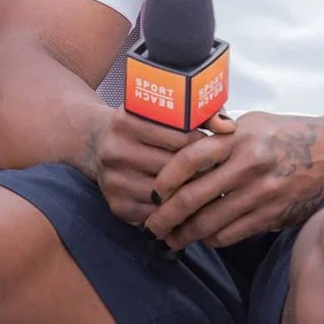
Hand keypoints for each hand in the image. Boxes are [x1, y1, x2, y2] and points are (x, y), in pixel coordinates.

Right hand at [86, 110, 206, 225]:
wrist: (96, 144)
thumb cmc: (141, 125)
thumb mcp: (161, 110)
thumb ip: (199, 113)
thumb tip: (227, 127)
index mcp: (127, 121)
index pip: (179, 137)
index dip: (203, 143)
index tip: (214, 146)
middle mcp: (115, 150)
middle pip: (174, 168)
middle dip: (200, 170)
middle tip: (218, 170)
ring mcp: (114, 180)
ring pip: (168, 194)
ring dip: (190, 192)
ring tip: (206, 186)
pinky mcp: (117, 205)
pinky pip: (157, 214)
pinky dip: (174, 211)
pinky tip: (187, 204)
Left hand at [140, 111, 323, 250]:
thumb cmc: (286, 134)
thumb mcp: (252, 123)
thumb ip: (219, 137)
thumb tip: (181, 154)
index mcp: (239, 138)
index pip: (190, 158)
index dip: (165, 178)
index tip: (152, 191)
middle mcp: (248, 165)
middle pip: (193, 197)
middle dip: (166, 216)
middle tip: (151, 226)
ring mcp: (261, 193)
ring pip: (210, 223)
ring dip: (185, 235)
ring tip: (171, 238)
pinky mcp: (272, 214)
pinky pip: (232, 234)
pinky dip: (212, 239)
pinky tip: (203, 238)